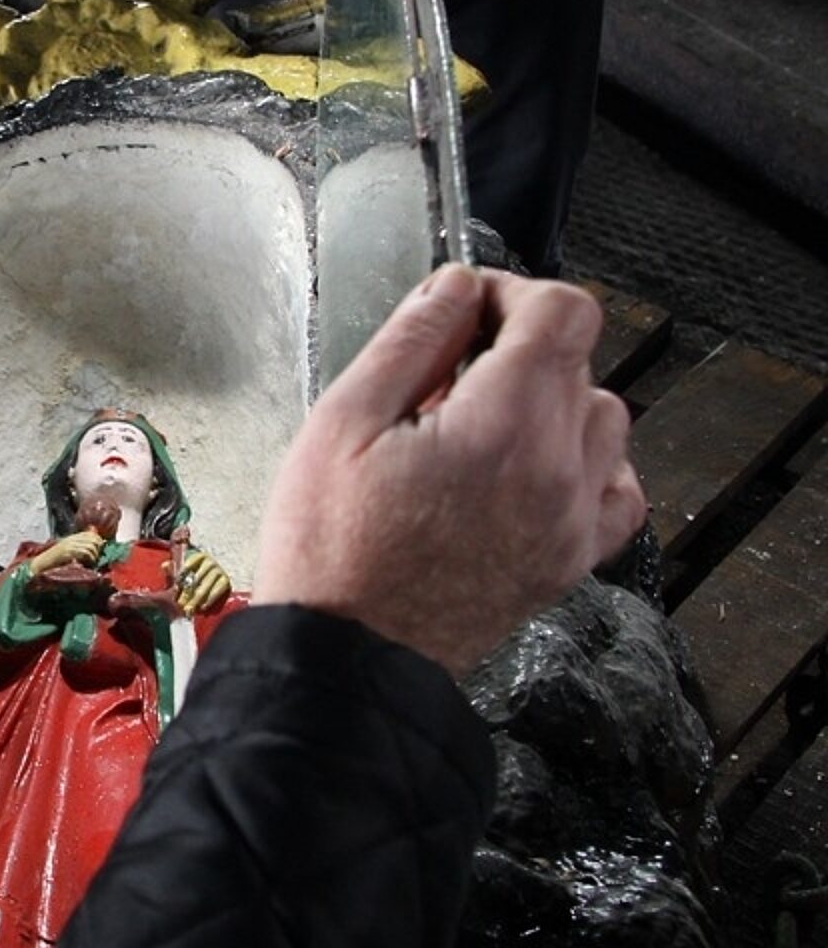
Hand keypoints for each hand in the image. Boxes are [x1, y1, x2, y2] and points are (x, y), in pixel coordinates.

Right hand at [29, 529, 104, 574]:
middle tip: (97, 557)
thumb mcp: (67, 551)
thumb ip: (78, 548)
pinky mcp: (68, 552)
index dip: (98, 540)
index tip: (100, 550)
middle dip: (98, 548)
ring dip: (94, 555)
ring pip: (90, 546)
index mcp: (71, 538)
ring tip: (92, 562)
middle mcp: (71, 539)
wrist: (41, 564)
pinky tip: (88, 564)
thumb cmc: (54, 561)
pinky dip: (89, 558)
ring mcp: (69, 545)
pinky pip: (84, 552)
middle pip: (92, 539)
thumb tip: (94, 549)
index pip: (90, 533)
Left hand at [175, 551, 230, 615]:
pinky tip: (202, 609)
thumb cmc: (193, 575)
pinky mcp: (226, 582)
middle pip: (197, 579)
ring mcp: (220, 572)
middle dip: (188, 593)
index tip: (176, 585)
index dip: (182, 574)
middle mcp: (211, 562)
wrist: (212, 578)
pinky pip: (218, 593)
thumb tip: (165, 566)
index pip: (189, 563)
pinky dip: (209, 601)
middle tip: (181, 605)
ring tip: (190, 610)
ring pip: (207, 588)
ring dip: (198, 600)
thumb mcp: (182, 570)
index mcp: (199, 556)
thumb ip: (172, 568)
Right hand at [253, 266, 645, 675]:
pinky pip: (616, 490)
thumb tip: (455, 289)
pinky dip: (586, 464)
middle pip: (580, 360)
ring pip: (603, 419)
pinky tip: (530, 468)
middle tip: (446, 375)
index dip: (511, 293)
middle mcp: (558, 470)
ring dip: (552, 400)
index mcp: (505, 425)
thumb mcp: (342, 423)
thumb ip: (411, 341)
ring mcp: (571, 521)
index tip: (466, 309)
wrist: (347, 658)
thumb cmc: (331, 552)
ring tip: (479, 423)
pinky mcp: (568, 561)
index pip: (562, 312)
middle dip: (517, 346)